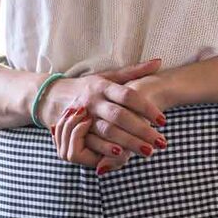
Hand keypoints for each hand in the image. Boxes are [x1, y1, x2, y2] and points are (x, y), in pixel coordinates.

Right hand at [39, 58, 170, 164]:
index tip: (163, 121)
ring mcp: (83, 116)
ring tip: (148, 152)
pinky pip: (92, 142)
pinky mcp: (76, 130)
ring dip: (128, 142)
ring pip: (108, 131)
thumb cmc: (89, 86)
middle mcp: (94, 100)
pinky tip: (122, 155)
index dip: (146, 107)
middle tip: (162, 142)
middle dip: (142, 130)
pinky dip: (106, 150)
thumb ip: (133, 72)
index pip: (128, 95)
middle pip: (120, 116)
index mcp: (104, 86)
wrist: (53, 95)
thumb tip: (159, 62)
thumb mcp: (108, 75)